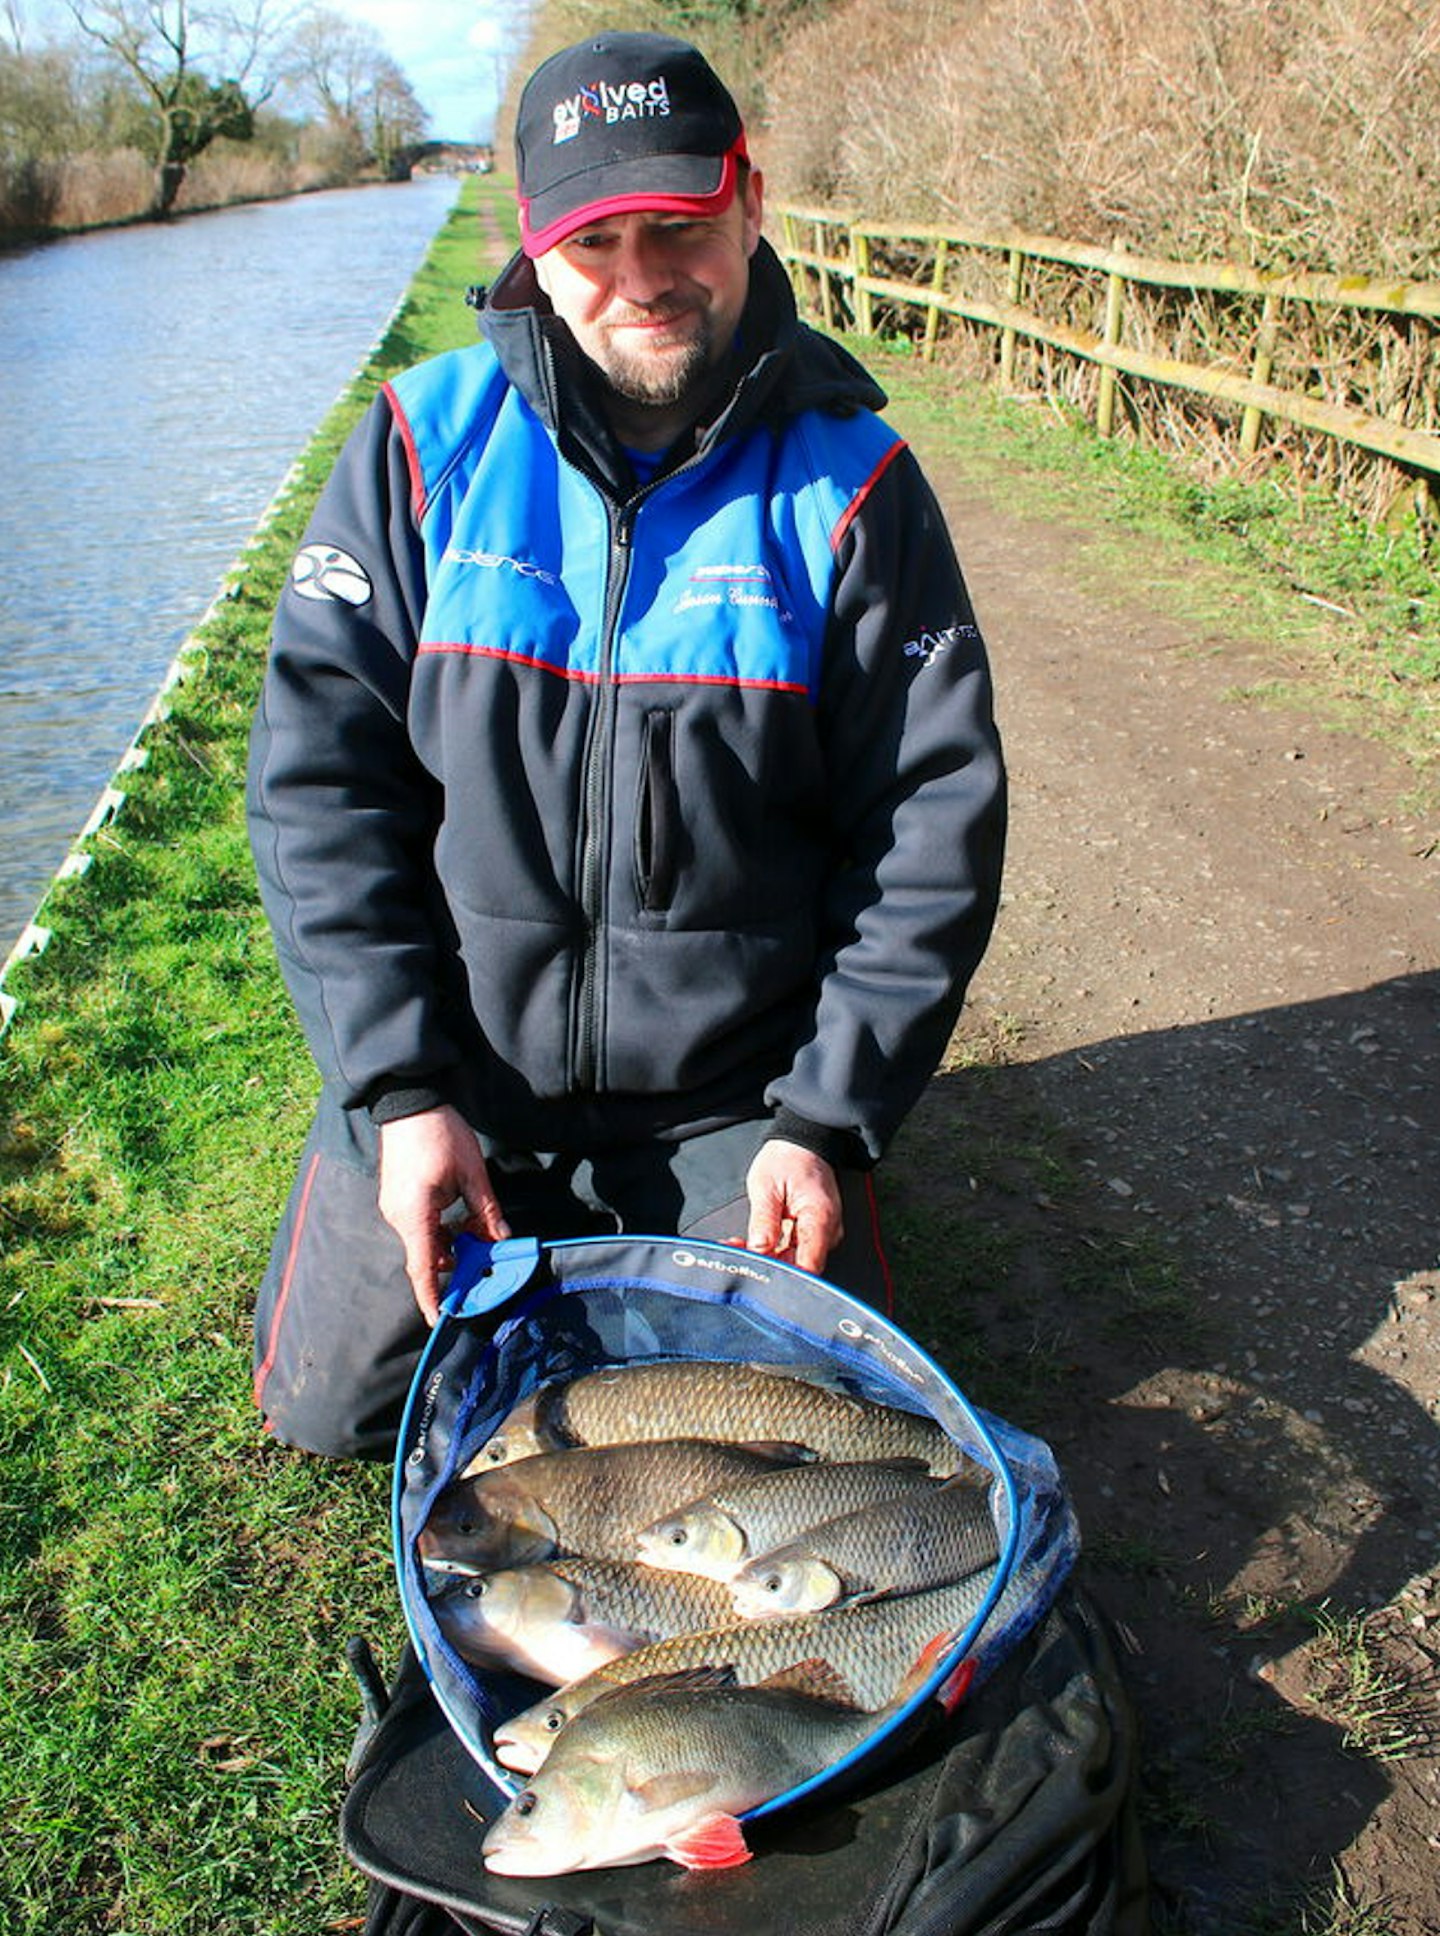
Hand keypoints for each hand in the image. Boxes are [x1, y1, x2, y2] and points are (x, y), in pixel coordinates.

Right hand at [377, 1105, 510, 1324]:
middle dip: (457, 1261)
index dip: (432, 1297)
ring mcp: (394, 1208)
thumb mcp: (472, 1172)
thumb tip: (503, 1237)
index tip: (441, 1319)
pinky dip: (441, 1229)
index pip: (423, 1268)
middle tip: (487, 1251)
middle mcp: (399, 1217)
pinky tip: (462, 1215)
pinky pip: (420, 1225)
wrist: (409, 1101)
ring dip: (451, 1242)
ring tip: (479, 1226)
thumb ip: (487, 1210)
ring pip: (426, 1241)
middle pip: (428, 1256)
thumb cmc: (440, 1133)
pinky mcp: (397, 1198)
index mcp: (415, 1214)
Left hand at [745, 1139, 843, 1275]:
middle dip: (768, 1265)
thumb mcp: (766, 1187)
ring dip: (767, 1258)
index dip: (781, 1276)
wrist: (803, 1144)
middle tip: (739, 1253)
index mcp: (820, 1219)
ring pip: (794, 1260)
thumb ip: (763, 1222)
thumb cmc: (788, 1159)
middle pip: (799, 1266)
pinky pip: (795, 1250)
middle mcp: (828, 1231)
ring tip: (740, 1245)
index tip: (757, 1273)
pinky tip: (754, 1243)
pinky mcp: (814, 1232)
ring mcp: (822, 1233)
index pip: (807, 1267)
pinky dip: (773, 1250)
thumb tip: (758, 1251)